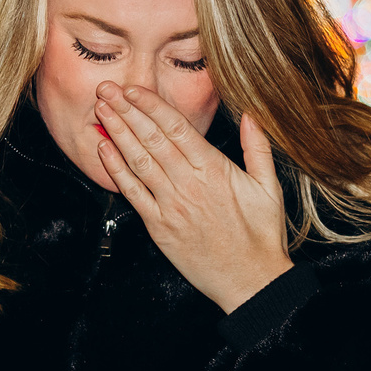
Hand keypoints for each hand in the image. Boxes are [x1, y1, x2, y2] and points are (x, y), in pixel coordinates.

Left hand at [92, 83, 290, 312]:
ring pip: (138, 161)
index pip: (176, 127)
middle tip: (106, 89)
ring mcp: (171, 206)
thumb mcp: (269, 187)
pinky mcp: (159, 228)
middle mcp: (188, 184)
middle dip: (126, 111)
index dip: (151, 105)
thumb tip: (251, 113)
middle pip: (151, 138)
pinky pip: (133, 194)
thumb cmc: (262, 235)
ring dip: (117, 134)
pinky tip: (104, 150)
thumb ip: (257, 147)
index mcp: (214, 169)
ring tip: (100, 111)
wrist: (251, 281)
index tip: (133, 89)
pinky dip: (116, 171)